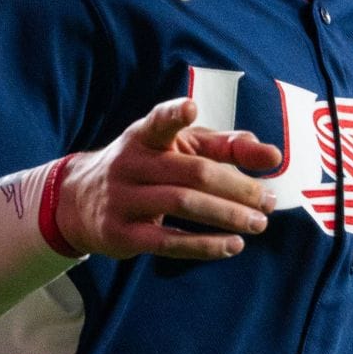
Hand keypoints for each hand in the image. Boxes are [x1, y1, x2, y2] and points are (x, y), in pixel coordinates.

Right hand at [54, 98, 283, 259]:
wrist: (80, 201)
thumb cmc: (149, 167)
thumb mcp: (180, 147)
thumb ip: (226, 146)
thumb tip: (272, 155)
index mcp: (145, 135)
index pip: (159, 120)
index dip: (174, 114)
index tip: (190, 108)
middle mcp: (131, 162)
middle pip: (192, 171)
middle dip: (237, 187)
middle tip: (268, 201)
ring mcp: (123, 198)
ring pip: (182, 204)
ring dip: (227, 215)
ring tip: (258, 223)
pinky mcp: (122, 234)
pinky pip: (168, 241)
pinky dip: (204, 245)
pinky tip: (232, 245)